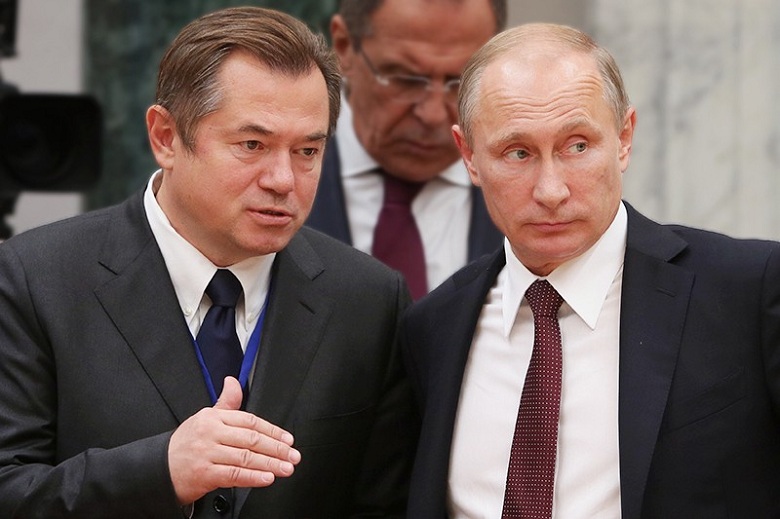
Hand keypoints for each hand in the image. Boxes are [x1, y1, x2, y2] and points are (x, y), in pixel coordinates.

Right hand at [168, 376, 300, 503]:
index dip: (272, 430)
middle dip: (276, 448)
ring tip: (286, 468)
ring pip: (245, 457)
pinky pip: (233, 475)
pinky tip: (267, 478)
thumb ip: (226, 403)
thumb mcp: (204, 418)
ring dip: (270, 464)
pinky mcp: (204, 474)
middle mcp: (211, 433)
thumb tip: (234, 381)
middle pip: (251, 439)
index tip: (288, 439)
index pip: (249, 420)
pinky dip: (253, 477)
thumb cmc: (186, 444)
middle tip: (293, 455)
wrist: (158, 468)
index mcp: (213, 417)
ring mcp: (207, 453)